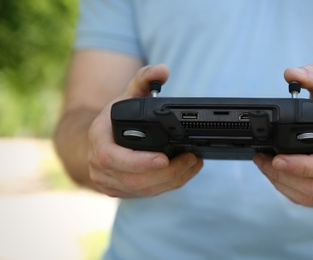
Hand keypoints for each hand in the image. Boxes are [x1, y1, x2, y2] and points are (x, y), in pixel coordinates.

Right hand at [87, 64, 202, 197]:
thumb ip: (144, 79)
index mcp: (98, 141)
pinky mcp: (121, 192)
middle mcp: (99, 166)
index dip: (139, 162)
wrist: (97, 141)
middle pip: (135, 180)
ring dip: (173, 180)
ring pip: (144, 191)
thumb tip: (163, 70)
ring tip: (193, 165)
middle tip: (191, 159)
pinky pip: (147, 193)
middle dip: (169, 173)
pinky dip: (168, 185)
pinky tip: (184, 174)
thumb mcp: (126, 95)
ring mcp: (109, 182)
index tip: (165, 158)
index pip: (112, 158)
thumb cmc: (113, 119)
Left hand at [253, 64, 312, 207]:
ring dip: (279, 182)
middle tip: (260, 158)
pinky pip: (308, 202)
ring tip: (264, 165)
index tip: (275, 158)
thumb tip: (290, 72)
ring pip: (308, 197)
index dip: (301, 166)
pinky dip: (286, 189)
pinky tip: (276, 175)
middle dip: (280, 174)